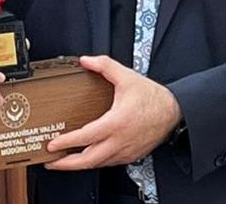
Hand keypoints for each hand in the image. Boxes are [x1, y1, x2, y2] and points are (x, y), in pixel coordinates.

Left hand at [44, 55, 181, 170]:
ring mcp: (125, 151)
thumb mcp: (127, 77)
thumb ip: (105, 65)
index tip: (52, 144)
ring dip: (79, 165)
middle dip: (67, 164)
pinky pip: (108, 163)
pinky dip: (94, 162)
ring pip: (98, 164)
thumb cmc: (152, 97)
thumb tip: (86, 61)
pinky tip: (86, 157)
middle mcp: (120, 141)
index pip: (86, 137)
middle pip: (89, 160)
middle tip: (51, 161)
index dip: (66, 142)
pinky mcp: (130, 156)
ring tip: (63, 161)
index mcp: (116, 123)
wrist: (174, 112)